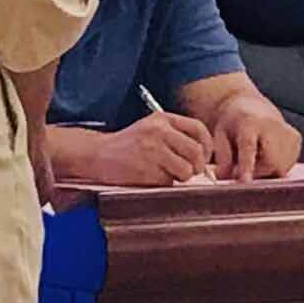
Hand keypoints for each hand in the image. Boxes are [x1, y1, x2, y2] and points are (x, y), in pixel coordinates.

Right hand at [59, 112, 218, 189]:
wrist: (97, 154)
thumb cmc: (127, 145)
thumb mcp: (151, 129)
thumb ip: (175, 136)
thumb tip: (203, 157)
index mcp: (162, 119)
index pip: (198, 128)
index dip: (207, 146)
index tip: (203, 156)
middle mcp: (159, 131)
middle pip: (196, 152)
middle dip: (196, 166)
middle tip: (188, 171)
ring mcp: (152, 150)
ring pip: (186, 170)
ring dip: (180, 177)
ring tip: (165, 173)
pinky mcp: (146, 170)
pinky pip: (168, 182)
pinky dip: (163, 183)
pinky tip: (150, 177)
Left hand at [209, 99, 303, 179]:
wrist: (252, 108)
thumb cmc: (234, 124)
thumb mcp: (220, 135)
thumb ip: (222, 157)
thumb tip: (223, 177)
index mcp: (249, 122)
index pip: (248, 147)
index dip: (246, 166)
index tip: (245, 182)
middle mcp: (272, 125)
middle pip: (269, 162)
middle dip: (257, 172)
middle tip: (244, 169)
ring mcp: (287, 132)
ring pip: (280, 168)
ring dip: (266, 170)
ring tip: (257, 155)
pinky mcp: (296, 139)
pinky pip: (287, 165)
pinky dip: (276, 166)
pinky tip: (268, 153)